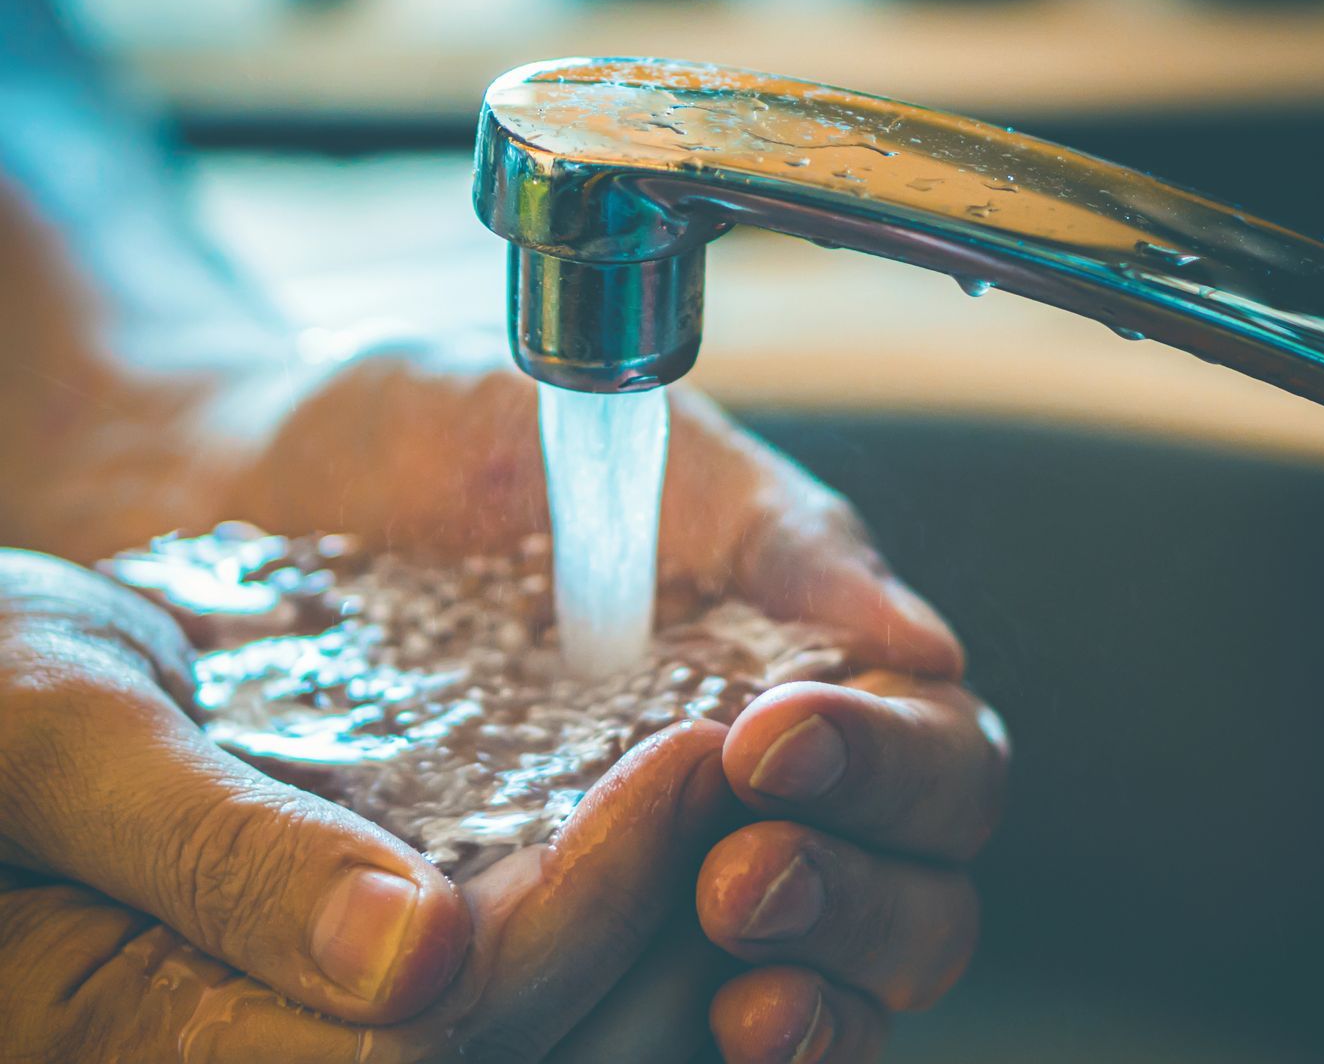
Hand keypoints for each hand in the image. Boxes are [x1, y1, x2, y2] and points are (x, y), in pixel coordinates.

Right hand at [0, 548, 736, 1060]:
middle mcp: (258, 1063)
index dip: (590, 906)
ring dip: (681, 952)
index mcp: (162, 1039)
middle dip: (668, 929)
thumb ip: (220, 851)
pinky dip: (637, 949)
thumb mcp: (65, 726)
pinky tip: (700, 853)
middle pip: (535, 1061)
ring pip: (563, 1055)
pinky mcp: (367, 999)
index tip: (686, 755)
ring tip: (754, 806)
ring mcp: (315, 1033)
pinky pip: (531, 1011)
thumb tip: (414, 962)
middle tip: (755, 771)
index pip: (442, 1033)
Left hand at [6, 351, 1007, 1060]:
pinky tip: (709, 1033)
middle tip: (739, 873)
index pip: (939, 751)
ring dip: (821, 997)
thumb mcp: (622, 450)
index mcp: (811, 670)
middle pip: (922, 893)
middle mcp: (777, 795)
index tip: (768, 738)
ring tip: (732, 982)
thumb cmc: (446, 457)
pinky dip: (744, 1047)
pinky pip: (699, 1030)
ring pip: (850, 986)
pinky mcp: (589, 952)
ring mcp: (692, 883)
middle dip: (858, 894)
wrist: (255, 493)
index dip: (888, 764)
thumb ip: (776, 534)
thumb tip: (917, 641)